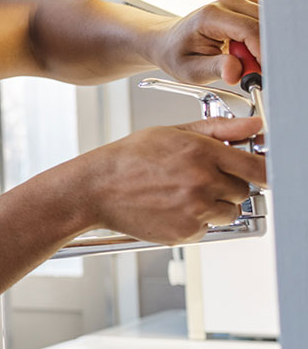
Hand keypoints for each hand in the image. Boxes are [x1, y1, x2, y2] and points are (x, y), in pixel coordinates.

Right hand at [76, 117, 265, 245]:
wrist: (95, 189)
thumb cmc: (128, 159)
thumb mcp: (172, 133)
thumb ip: (218, 129)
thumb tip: (254, 127)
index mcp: (202, 153)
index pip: (257, 167)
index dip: (264, 171)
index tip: (262, 172)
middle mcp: (202, 182)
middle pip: (243, 191)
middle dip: (227, 187)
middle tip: (199, 180)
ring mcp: (195, 210)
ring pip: (227, 212)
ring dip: (213, 206)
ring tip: (181, 195)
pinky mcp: (185, 232)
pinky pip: (206, 229)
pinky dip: (194, 221)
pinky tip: (170, 208)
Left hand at [151, 0, 260, 84]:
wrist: (168, 41)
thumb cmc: (176, 54)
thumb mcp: (190, 69)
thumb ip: (215, 69)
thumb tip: (235, 72)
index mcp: (211, 16)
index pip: (250, 30)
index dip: (262, 53)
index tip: (263, 72)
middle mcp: (228, 3)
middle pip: (265, 25)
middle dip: (265, 50)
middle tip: (251, 70)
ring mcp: (239, 2)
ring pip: (271, 24)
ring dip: (265, 45)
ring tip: (243, 59)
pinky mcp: (247, 6)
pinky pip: (267, 23)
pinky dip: (263, 40)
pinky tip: (246, 50)